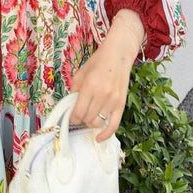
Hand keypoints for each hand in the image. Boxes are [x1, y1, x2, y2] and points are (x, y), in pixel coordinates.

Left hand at [69, 9, 144, 141]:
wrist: (118, 55)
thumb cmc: (97, 62)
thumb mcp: (81, 73)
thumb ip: (74, 90)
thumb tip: (71, 106)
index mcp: (90, 86)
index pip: (78, 112)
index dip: (72, 118)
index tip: (71, 116)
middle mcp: (102, 95)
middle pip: (88, 119)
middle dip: (80, 120)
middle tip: (79, 114)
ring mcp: (113, 101)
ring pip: (98, 123)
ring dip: (91, 123)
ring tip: (88, 116)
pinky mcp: (121, 105)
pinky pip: (114, 125)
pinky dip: (106, 134)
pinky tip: (99, 138)